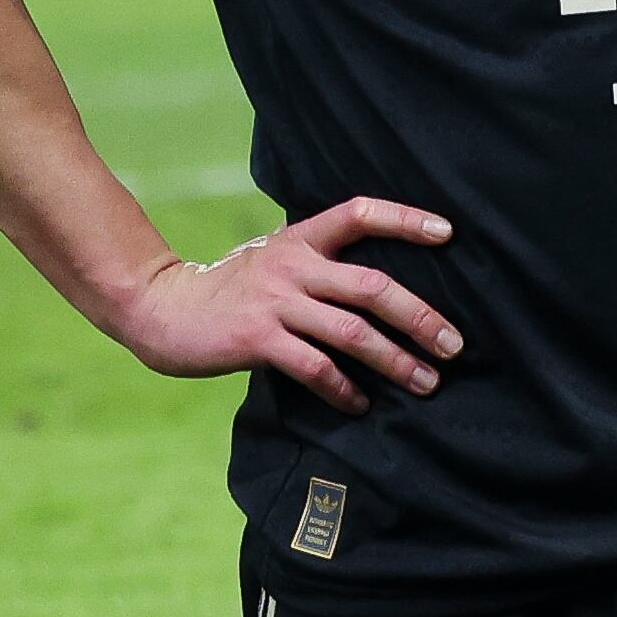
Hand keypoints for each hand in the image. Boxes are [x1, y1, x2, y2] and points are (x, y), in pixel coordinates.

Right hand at [113, 196, 459, 418]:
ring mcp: (275, 303)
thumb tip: (387, 288)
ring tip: (427, 382)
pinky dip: (344, 389)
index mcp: (300, 238)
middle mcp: (292, 265)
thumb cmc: (233, 289)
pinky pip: (315, 367)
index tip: (449, 232)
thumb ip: (321, 264)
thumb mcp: (276, 258)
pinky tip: (361, 404)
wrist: (161, 309)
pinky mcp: (257, 339)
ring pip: (351, 332)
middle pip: (372, 286)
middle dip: (421, 317)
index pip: (358, 213)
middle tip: (455, 345)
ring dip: (395, 361)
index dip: (404, 219)